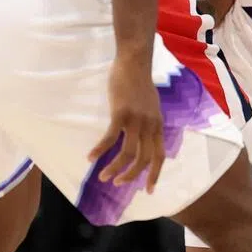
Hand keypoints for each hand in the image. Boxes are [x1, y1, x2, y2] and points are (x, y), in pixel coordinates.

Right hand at [89, 53, 164, 191]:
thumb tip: (145, 135)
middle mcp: (150, 125)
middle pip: (144, 159)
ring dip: (115, 168)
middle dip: (132, 176)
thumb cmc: (139, 82)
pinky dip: (100, 150)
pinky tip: (91, 158)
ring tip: (104, 177)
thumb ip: (149, 122)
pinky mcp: (121, 114)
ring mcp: (136, 120)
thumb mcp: (150, 106)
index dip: (155, 174)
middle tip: (118, 184)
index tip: (149, 190)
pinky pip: (110, 138)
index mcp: (157, 125)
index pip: (160, 155)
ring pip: (128, 153)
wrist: (134, 62)